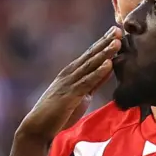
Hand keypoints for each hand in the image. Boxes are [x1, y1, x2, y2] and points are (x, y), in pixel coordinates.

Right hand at [16, 27, 122, 143]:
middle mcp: (70, 73)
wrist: (37, 127)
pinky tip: (108, 64)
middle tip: (118, 29)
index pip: (91, 54)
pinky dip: (99, 72)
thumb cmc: (59, 112)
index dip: (104, 42)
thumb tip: (109, 67)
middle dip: (105, 41)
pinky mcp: (70, 95)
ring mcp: (70, 83)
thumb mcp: (82, 93)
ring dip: (105, 53)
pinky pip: (87, 81)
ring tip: (117, 42)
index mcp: (73, 72)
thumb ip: (95, 81)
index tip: (116, 30)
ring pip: (91, 65)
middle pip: (91, 55)